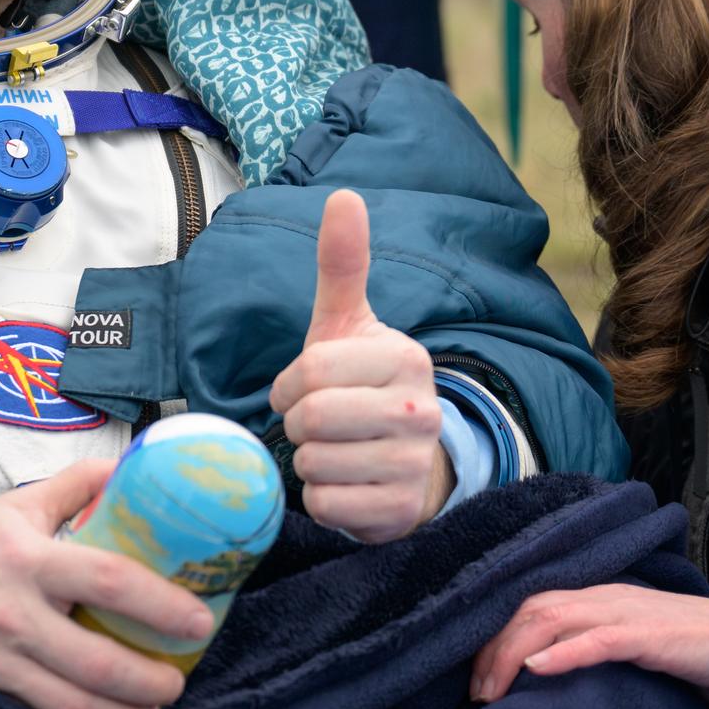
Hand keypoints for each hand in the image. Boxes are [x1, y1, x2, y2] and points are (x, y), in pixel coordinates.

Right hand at [0, 459, 213, 708]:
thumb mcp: (17, 506)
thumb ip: (76, 486)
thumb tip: (132, 469)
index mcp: (28, 558)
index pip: (109, 580)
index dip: (161, 605)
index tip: (199, 620)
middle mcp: (13, 612)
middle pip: (95, 661)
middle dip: (149, 680)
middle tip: (179, 680)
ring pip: (70, 704)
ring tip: (153, 708)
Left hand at [269, 189, 450, 543]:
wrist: (406, 463)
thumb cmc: (362, 384)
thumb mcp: (348, 324)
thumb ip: (342, 264)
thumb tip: (344, 196)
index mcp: (406, 357)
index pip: (309, 371)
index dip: (288, 385)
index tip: (299, 389)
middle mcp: (421, 409)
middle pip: (310, 419)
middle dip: (296, 425)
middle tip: (316, 425)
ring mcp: (414, 464)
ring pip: (313, 464)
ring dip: (307, 461)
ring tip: (333, 451)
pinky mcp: (401, 511)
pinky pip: (325, 505)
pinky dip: (319, 498)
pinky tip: (343, 484)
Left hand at [471, 584, 708, 703]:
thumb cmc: (691, 651)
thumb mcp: (631, 646)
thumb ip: (595, 648)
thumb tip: (548, 674)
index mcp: (597, 597)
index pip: (531, 605)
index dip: (496, 634)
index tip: (475, 673)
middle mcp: (604, 596)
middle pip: (531, 609)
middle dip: (493, 647)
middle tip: (474, 690)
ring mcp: (625, 612)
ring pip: (552, 618)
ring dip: (513, 652)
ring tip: (490, 688)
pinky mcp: (649, 635)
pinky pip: (597, 639)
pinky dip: (562, 652)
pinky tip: (535, 668)